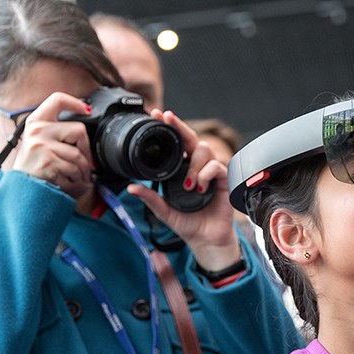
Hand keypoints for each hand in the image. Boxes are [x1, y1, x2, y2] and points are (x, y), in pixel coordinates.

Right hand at [11, 92, 94, 198]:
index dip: (75, 102)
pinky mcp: (48, 163)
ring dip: (83, 170)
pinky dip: (77, 180)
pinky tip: (70, 183)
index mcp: (35, 122)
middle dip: (86, 150)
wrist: (23, 189)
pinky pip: (74, 170)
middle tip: (84, 163)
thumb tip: (86, 117)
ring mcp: (42, 146)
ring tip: (77, 177)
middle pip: (79, 130)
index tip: (87, 110)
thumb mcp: (39, 142)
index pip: (57, 100)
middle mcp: (37, 131)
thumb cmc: (35, 166)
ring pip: (79, 154)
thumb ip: (56, 130)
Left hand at [127, 110, 240, 269]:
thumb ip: (149, 198)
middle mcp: (196, 167)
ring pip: (203, 150)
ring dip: (194, 164)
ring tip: (189, 184)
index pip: (175, 144)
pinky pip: (216, 166)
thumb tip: (130, 188)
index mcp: (181, 170)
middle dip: (179, 126)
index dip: (168, 128)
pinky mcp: (223, 180)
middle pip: (190, 138)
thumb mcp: (163, 211)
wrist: (206, 240)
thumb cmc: (188, 224)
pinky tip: (200, 188)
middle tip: (167, 118)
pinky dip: (206, 174)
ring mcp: (210, 172)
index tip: (156, 114)